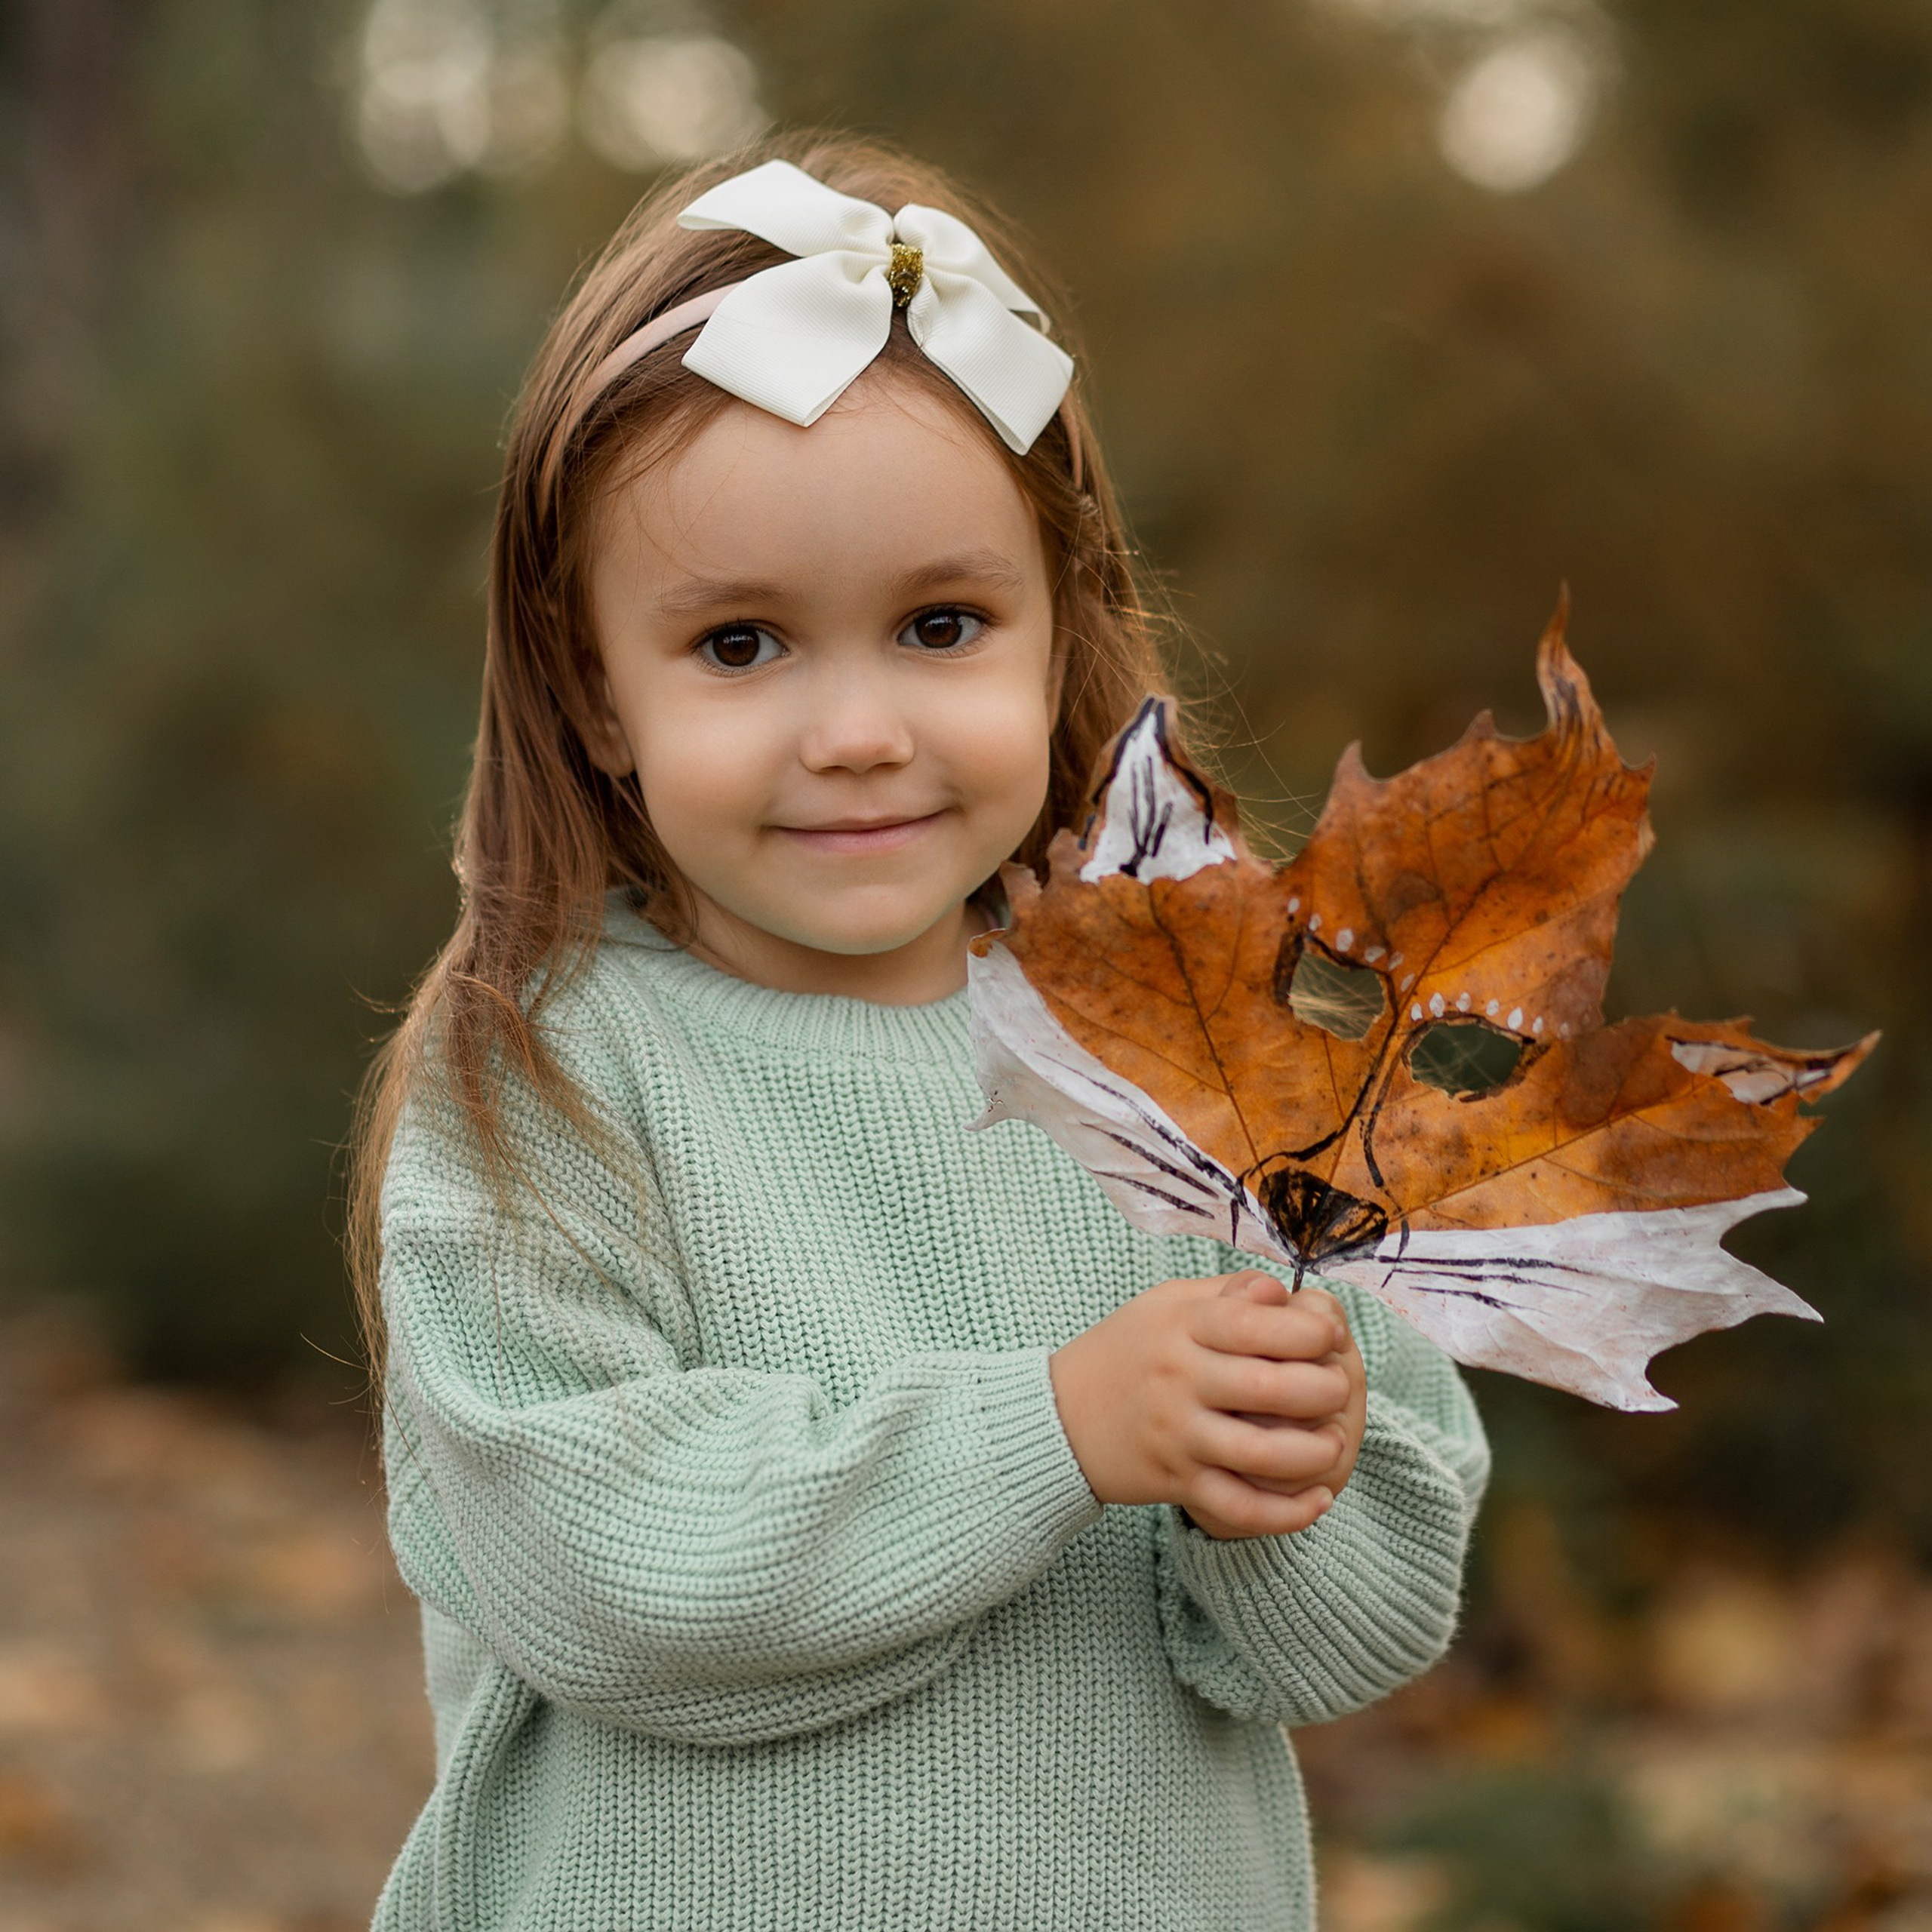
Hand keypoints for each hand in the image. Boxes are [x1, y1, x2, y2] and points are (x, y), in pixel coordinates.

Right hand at [1049, 1270, 1367, 1540]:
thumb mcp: (1167, 1303)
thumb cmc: (1126, 1350)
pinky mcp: (1177, 1482)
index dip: (1309, 1331)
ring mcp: (1178, 1436)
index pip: (1256, 1324)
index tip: (1330, 1335)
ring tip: (1334, 1441)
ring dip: (1314, 1452)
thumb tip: (1283, 1291)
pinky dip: (1285, 1514)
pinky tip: (1317, 1501)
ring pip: (1262, 1454)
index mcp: (1181, 1326)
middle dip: (1325, 1390)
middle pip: (1271, 1388)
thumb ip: (1227, 1293)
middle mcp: (1179, 1379)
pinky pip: (1238, 1507)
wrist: (1057, 1417)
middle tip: (1340, 1388)